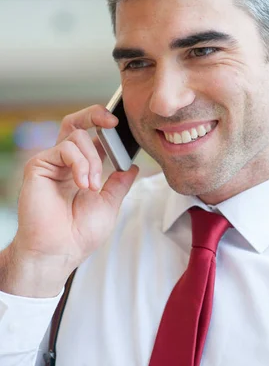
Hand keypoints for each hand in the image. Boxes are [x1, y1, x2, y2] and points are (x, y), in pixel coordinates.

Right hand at [1, 105, 137, 296]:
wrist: (59, 251)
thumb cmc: (79, 233)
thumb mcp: (109, 204)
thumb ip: (119, 182)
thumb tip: (132, 166)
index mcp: (80, 169)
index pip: (92, 137)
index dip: (106, 127)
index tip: (124, 127)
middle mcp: (64, 162)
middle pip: (76, 122)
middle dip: (95, 114)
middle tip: (113, 122)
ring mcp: (50, 162)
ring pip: (77, 136)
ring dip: (93, 159)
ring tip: (92, 185)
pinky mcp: (38, 165)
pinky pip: (65, 148)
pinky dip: (80, 163)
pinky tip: (83, 184)